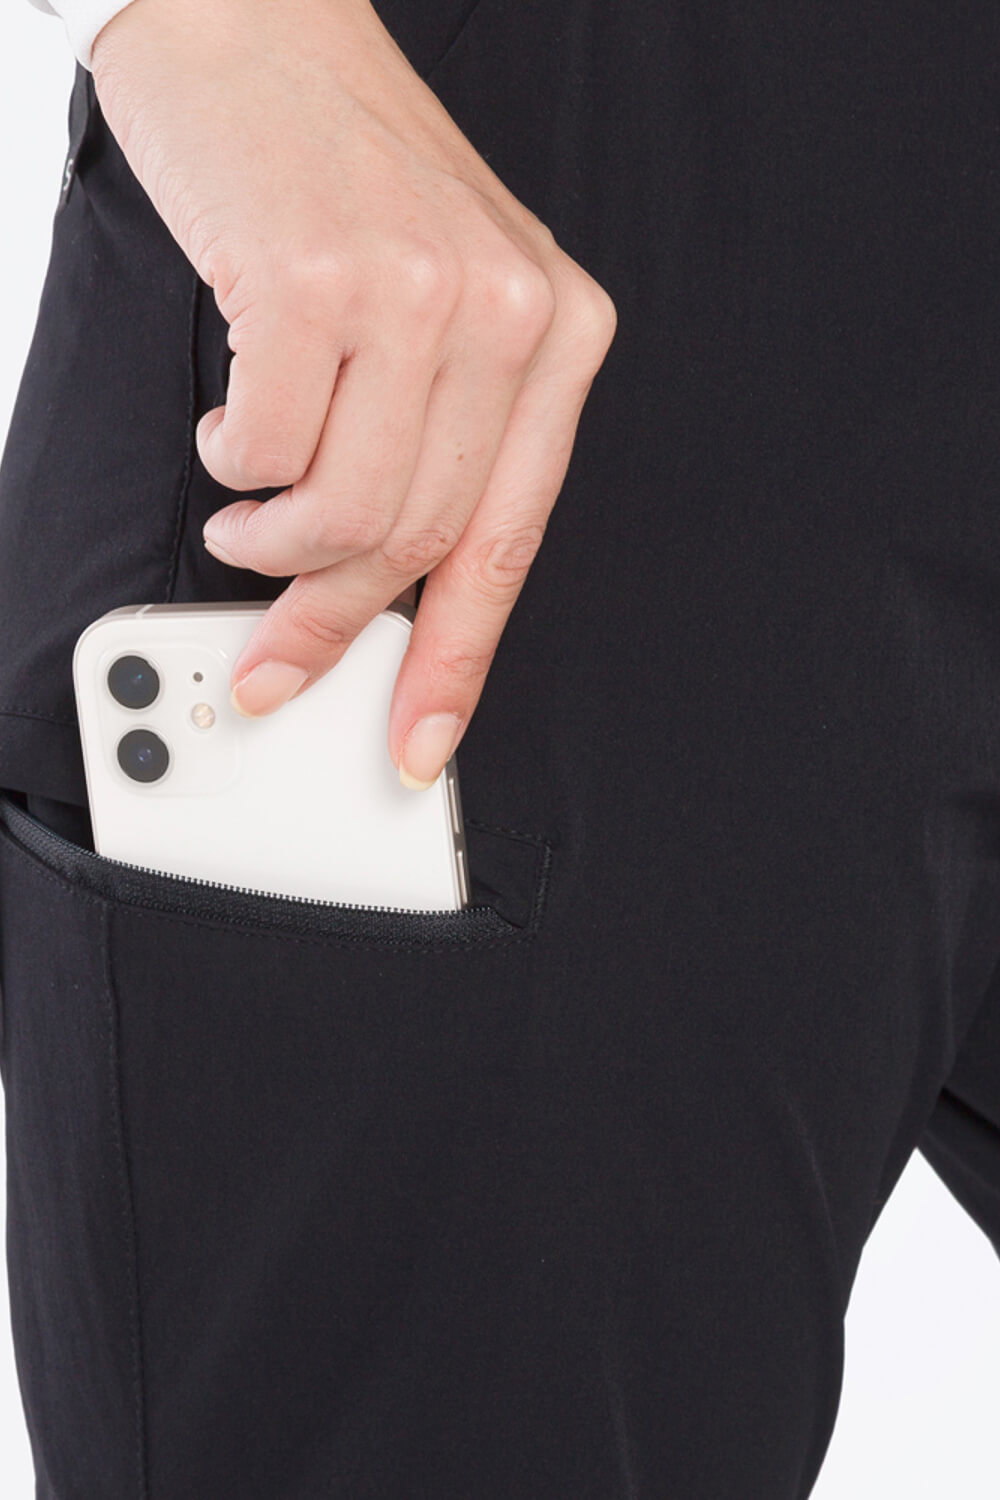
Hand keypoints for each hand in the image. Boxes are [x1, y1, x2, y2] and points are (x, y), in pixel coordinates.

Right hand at [91, 0, 616, 787]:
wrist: (259, 31)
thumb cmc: (343, 175)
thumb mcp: (443, 304)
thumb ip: (436, 442)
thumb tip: (380, 589)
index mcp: (558, 331)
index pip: (508, 541)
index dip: (457, 663)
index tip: (419, 739)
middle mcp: (504, 312)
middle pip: (416, 540)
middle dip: (332, 620)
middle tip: (276, 653)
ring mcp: (415, 294)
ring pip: (342, 513)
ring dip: (274, 544)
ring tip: (247, 515)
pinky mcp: (314, 279)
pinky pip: (266, 451)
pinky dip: (234, 464)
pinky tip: (232, 432)